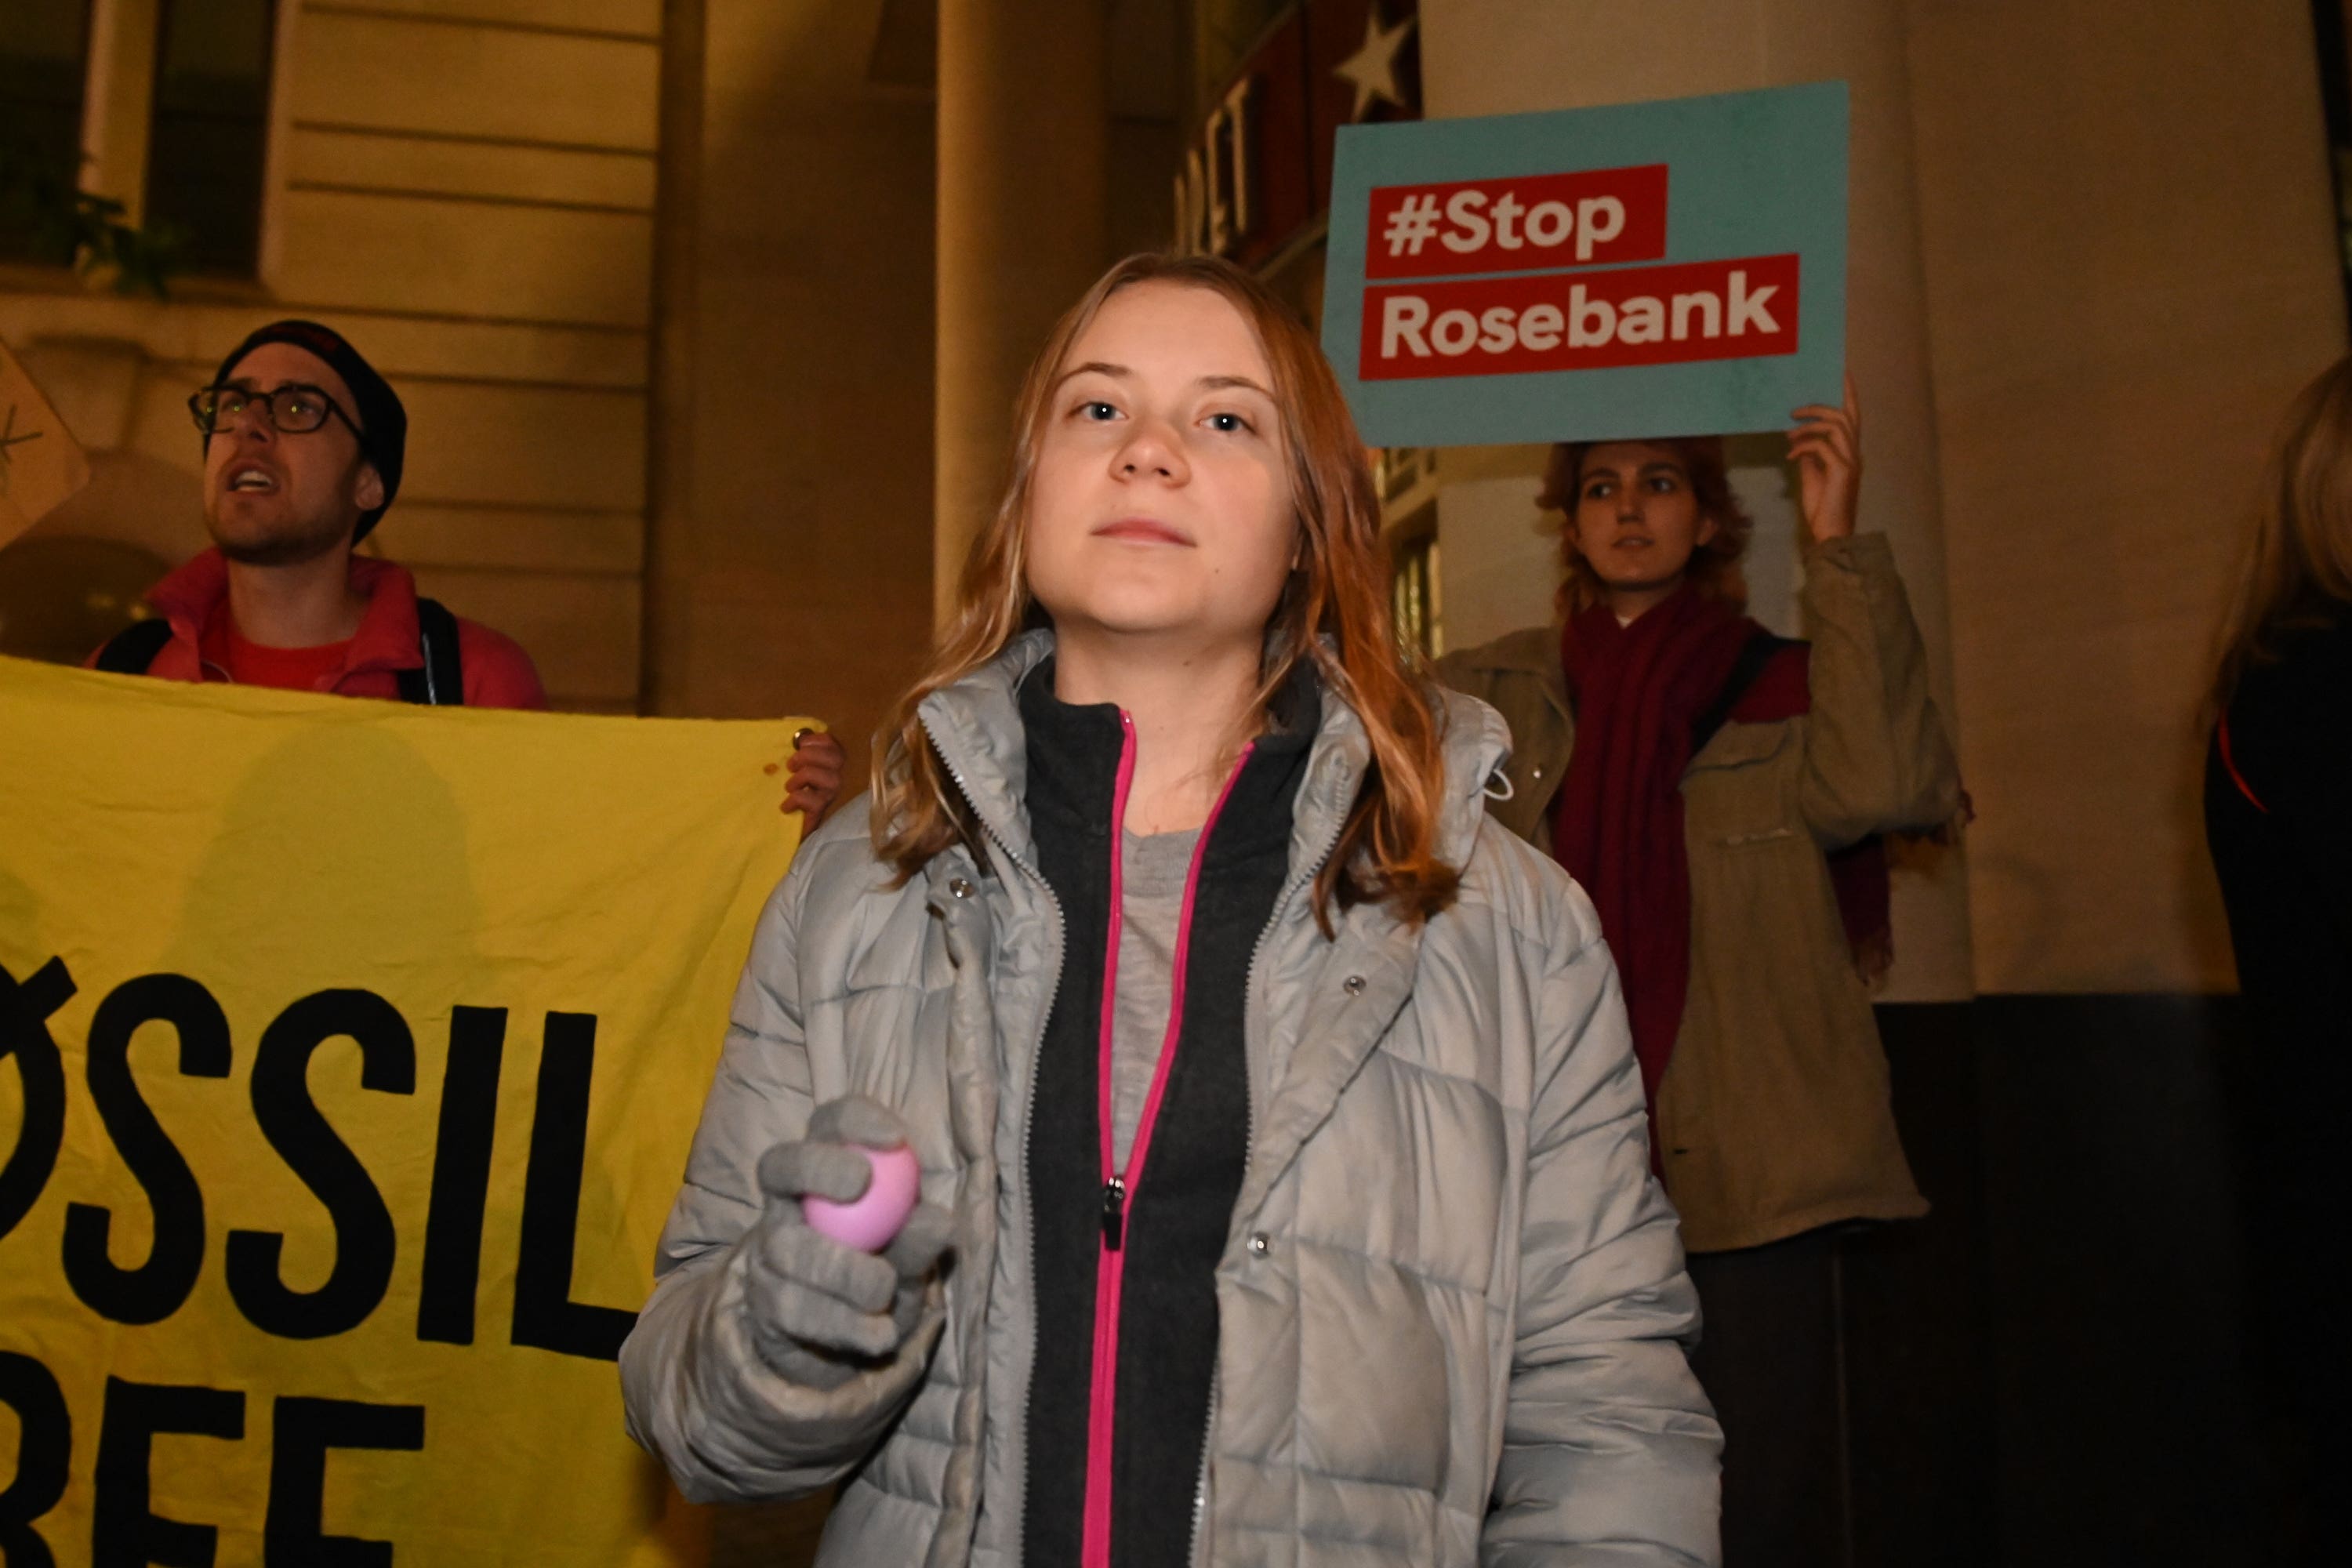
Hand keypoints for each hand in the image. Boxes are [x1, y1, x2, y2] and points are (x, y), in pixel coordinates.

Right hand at [741, 1096, 952, 1390]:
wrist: (853, 1337)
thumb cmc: (889, 1268)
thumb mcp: (912, 1253)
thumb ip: (920, 1237)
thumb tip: (938, 1222)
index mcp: (828, 1166)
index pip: (830, 1123)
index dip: (855, 1121)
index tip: (896, 1138)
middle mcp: (787, 1200)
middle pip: (780, 1165)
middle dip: (817, 1167)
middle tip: (860, 1183)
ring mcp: (768, 1249)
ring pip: (786, 1246)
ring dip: (841, 1270)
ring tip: (883, 1294)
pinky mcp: (763, 1301)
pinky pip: (792, 1307)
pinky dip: (842, 1323)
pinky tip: (878, 1336)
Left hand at [776, 727, 845, 827]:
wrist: (774, 830)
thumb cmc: (776, 794)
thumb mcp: (781, 769)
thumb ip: (790, 753)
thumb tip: (795, 737)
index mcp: (823, 764)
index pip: (833, 744)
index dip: (818, 740)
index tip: (799, 744)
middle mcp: (832, 778)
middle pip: (837, 757)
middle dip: (810, 755)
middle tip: (790, 766)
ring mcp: (828, 796)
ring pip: (830, 778)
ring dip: (805, 777)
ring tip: (789, 787)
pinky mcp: (820, 814)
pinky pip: (816, 801)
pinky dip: (797, 799)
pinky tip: (786, 806)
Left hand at [1789, 374, 1861, 544]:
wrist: (1830, 533)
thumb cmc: (1822, 508)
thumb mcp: (1813, 476)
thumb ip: (1810, 456)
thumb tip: (1799, 441)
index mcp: (1849, 452)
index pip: (1852, 416)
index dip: (1849, 394)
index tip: (1842, 373)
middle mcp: (1854, 453)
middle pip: (1844, 415)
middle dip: (1819, 407)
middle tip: (1793, 411)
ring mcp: (1851, 461)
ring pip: (1836, 426)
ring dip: (1809, 425)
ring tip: (1789, 431)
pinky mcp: (1843, 471)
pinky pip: (1822, 447)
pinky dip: (1804, 446)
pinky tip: (1791, 454)